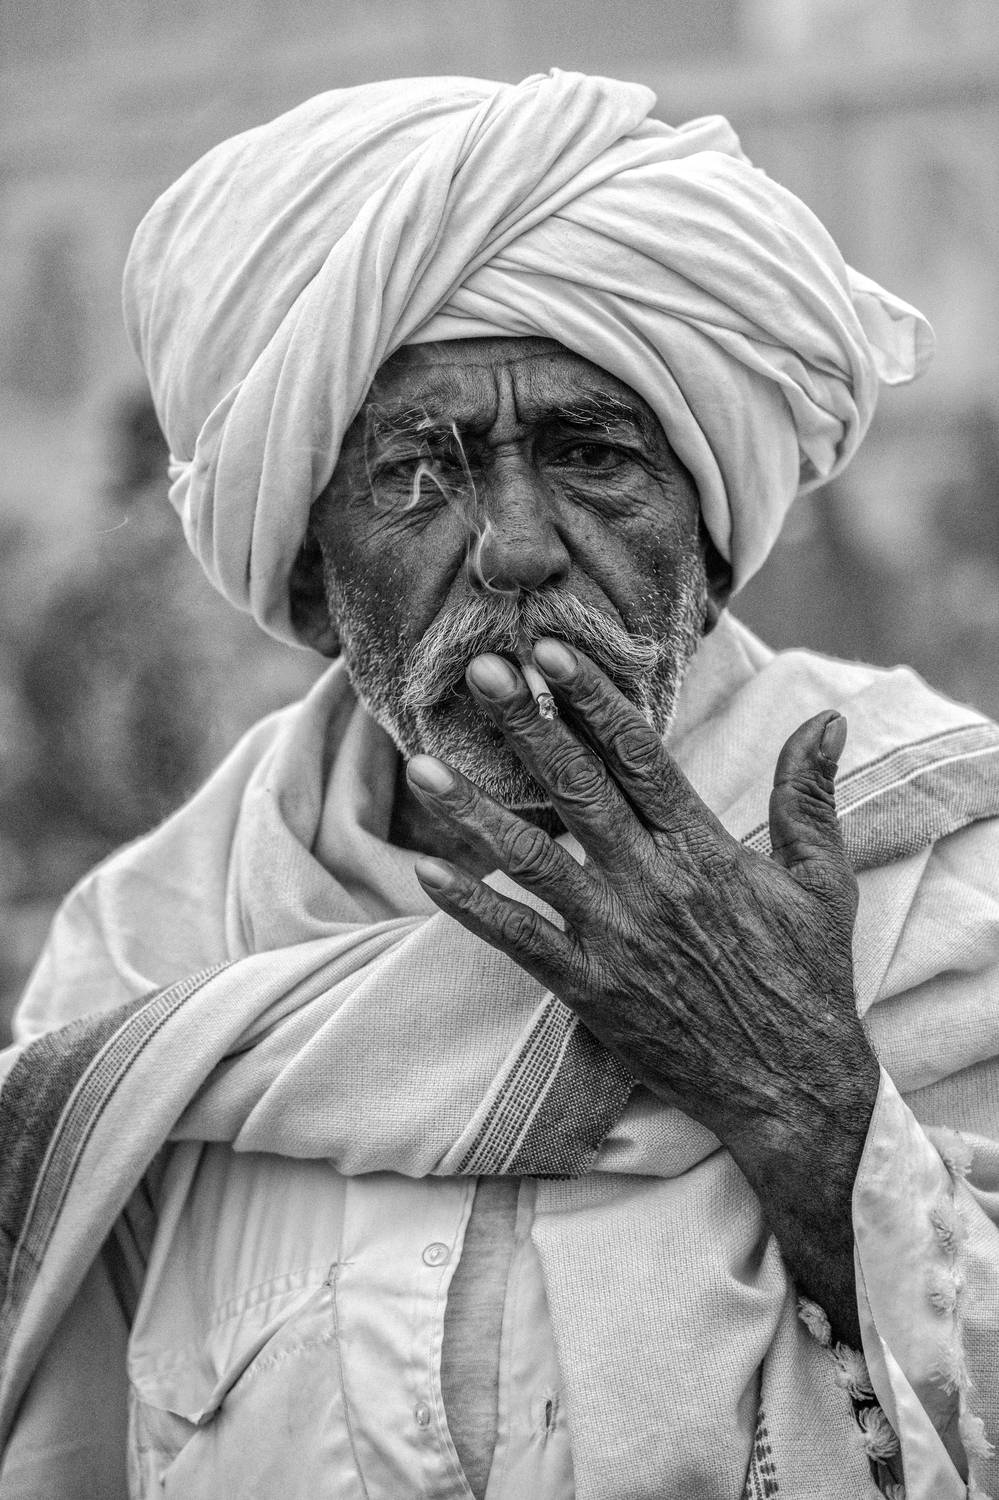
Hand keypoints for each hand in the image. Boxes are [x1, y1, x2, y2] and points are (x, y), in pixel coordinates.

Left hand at [407, 639, 880, 1341]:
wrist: (791, 1089)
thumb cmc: (807, 979)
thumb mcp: (823, 884)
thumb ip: (809, 798)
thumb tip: (829, 719)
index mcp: (705, 850)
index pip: (640, 756)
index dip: (591, 700)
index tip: (550, 653)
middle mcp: (653, 883)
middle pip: (576, 788)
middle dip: (524, 725)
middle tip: (478, 672)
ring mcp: (615, 937)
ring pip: (530, 859)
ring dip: (472, 810)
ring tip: (420, 763)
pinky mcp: (588, 988)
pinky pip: (518, 940)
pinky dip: (471, 907)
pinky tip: (425, 873)